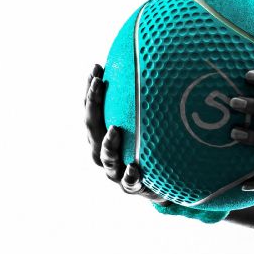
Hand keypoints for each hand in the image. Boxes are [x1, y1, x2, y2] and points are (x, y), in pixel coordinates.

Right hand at [83, 63, 168, 204]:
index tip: (98, 68)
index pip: (91, 109)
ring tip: (115, 130)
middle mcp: (103, 152)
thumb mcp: (148, 125)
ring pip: (104, 157)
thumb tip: (154, 65)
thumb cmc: (153, 148)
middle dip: (92, 105)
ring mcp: (115, 171)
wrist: (163, 185)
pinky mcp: (130, 187)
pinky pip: (128, 183)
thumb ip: (146, 103)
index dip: (91, 89)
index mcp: (102, 135)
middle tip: (99, 84)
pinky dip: (130, 175)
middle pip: (91, 127)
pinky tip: (135, 167)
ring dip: (108, 143)